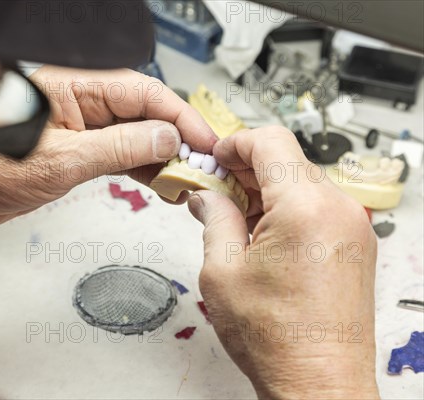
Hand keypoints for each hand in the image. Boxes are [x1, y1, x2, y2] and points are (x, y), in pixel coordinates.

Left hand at [0, 66, 216, 226]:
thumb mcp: (63, 159)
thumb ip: (120, 147)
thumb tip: (166, 139)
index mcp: (79, 87)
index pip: (146, 94)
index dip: (182, 118)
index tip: (206, 143)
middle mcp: (84, 103)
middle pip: (147, 114)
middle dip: (178, 140)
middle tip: (201, 169)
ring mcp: (84, 128)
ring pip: (139, 136)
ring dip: (164, 159)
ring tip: (186, 181)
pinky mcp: (80, 151)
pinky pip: (123, 154)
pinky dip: (144, 169)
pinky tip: (161, 183)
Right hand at [188, 127, 378, 398]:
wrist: (320, 383)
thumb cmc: (279, 340)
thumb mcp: (223, 271)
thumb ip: (213, 219)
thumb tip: (206, 196)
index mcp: (305, 209)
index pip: (269, 141)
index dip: (234, 143)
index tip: (214, 158)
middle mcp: (338, 210)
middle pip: (286, 159)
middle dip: (244, 170)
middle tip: (213, 191)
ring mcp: (352, 226)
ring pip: (300, 181)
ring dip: (264, 191)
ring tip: (234, 219)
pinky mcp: (354, 243)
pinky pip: (315, 205)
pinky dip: (285, 208)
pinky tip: (260, 233)